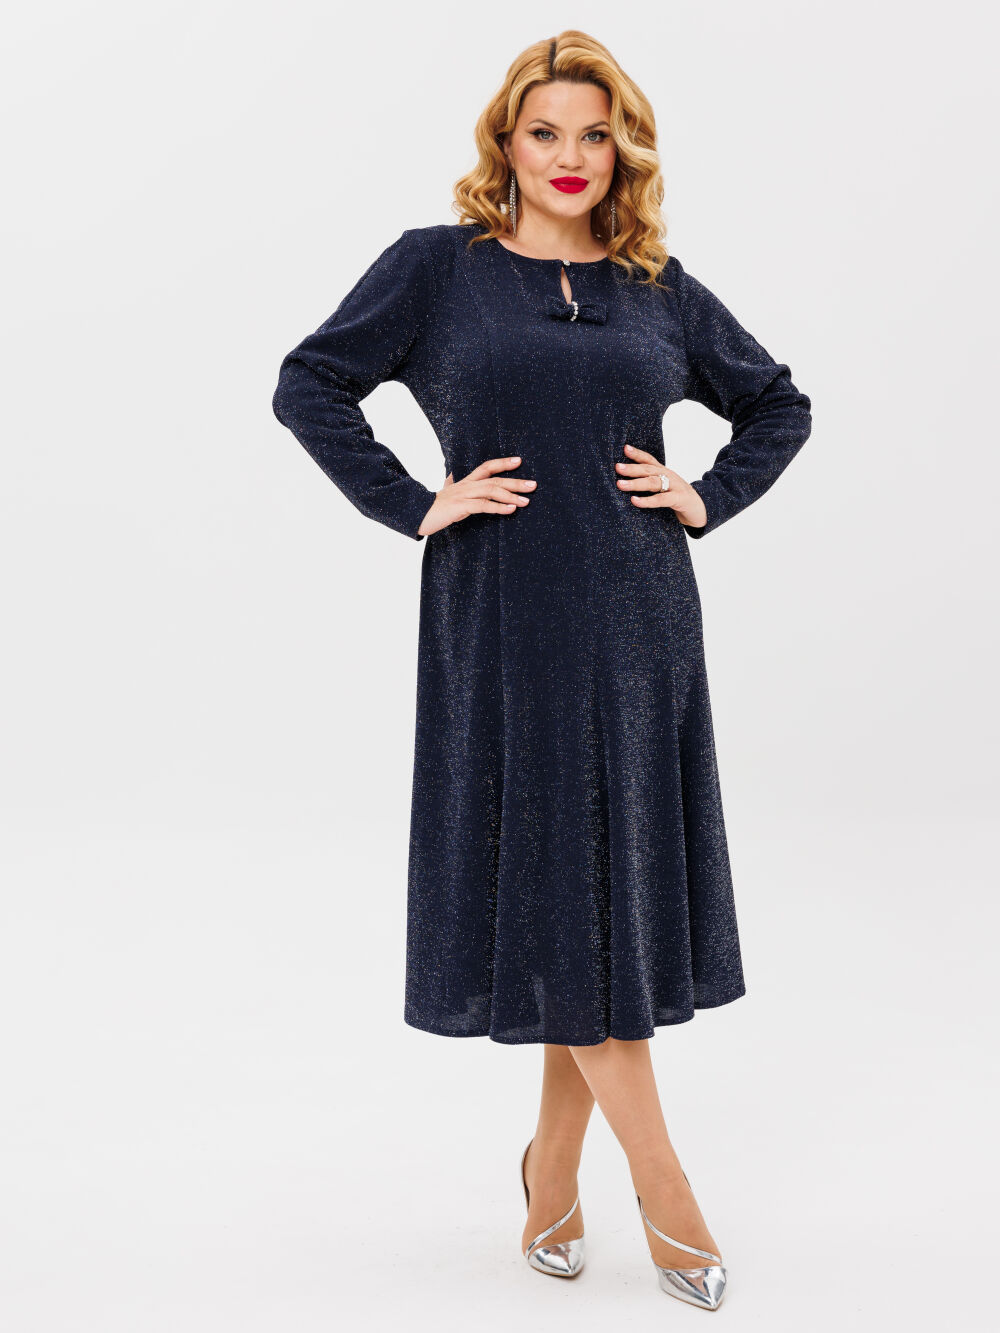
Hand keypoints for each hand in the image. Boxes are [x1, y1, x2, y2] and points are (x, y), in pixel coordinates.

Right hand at [417, 455, 535, 536]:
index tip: (519, 461)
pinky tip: (511, 509)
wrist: (417, 514)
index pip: (486, 467)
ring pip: (491, 491)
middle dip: (515, 481)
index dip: (503, 463)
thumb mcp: (445, 492)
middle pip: (494, 479)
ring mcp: (464, 495)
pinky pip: (483, 506)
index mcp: (465, 481)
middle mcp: (466, 485)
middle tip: (533, 485)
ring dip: (511, 495)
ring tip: (526, 501)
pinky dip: (499, 507)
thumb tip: (450, 475)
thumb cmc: (433, 506)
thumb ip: (451, 483)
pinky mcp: (461, 507)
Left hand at [615, 444, 706, 529]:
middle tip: (617, 467)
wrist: (702, 508)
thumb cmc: (678, 498)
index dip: (637, 454)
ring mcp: (675, 486)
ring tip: (620, 484)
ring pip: (653, 482)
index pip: (649, 460)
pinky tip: (634, 501)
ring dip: (635, 483)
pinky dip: (647, 500)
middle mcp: (668, 476)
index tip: (624, 448)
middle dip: (632, 468)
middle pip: (648, 469)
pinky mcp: (679, 499)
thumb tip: (625, 483)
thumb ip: (650, 484)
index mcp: (663, 472)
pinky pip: (661, 499)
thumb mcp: (664, 488)